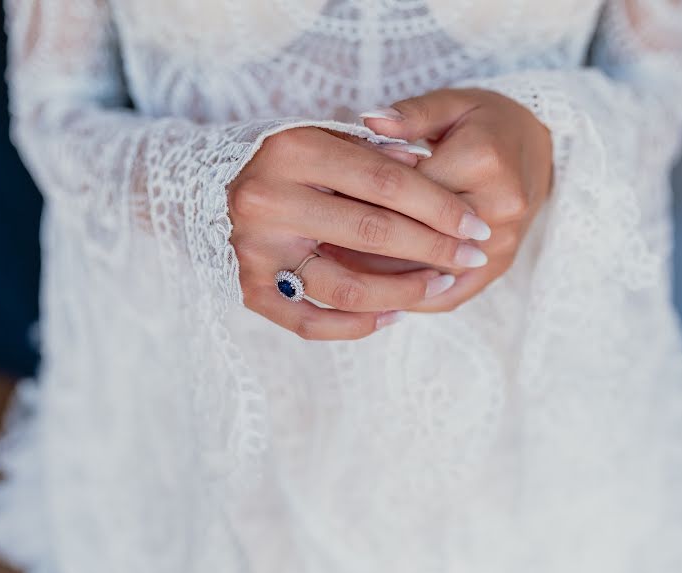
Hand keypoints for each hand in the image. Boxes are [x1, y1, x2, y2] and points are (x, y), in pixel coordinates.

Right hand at [228, 126, 491, 339]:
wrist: (205, 184)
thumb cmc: (281, 158)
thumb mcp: (323, 136)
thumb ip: (372, 152)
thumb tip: (427, 169)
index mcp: (293, 151)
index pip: (386, 184)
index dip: (440, 207)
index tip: (475, 226)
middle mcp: (269, 200)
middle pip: (373, 232)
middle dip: (435, 250)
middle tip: (473, 258)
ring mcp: (256, 249)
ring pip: (346, 286)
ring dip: (403, 292)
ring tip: (440, 287)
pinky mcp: (248, 287)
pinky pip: (308, 321)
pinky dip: (355, 327)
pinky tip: (392, 318)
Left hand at [330, 88, 552, 311]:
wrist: (540, 148)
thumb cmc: (485, 121)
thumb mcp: (450, 103)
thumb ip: (408, 115)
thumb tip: (366, 121)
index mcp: (481, 160)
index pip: (406, 189)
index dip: (358, 196)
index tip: (318, 203)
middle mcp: (496, 207)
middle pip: (414, 235)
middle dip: (360, 242)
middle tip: (312, 245)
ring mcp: (501, 243)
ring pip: (427, 272)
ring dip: (378, 279)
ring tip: (331, 274)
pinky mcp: (499, 267)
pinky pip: (448, 295)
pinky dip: (409, 297)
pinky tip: (372, 297)